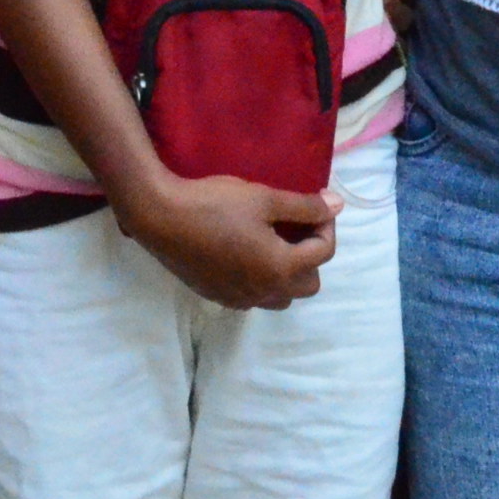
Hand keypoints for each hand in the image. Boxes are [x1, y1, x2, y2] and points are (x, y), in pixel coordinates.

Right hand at [116, 172, 339, 311]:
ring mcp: (240, 300)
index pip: (323, 252)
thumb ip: (304, 206)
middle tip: (295, 226)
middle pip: (309, 283)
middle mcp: (265, 292)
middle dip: (311, 254)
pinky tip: (245, 252)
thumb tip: (338, 205)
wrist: (160, 217)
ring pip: (282, 296)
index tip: (315, 204)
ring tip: (272, 241)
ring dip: (288, 272)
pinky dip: (263, 279)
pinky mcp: (219, 297)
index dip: (326, 225)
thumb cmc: (214, 204)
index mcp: (281, 269)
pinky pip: (256, 296)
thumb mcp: (263, 198)